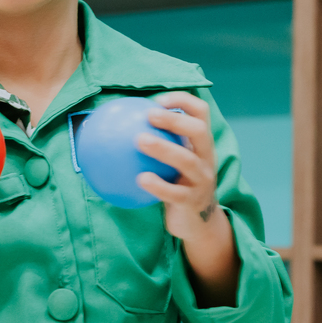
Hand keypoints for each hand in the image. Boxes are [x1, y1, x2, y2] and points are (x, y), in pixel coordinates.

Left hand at [136, 91, 239, 307]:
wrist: (196, 223)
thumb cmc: (177, 185)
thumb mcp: (172, 163)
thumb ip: (155, 143)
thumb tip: (115, 125)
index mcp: (201, 144)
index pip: (200, 113)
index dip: (183, 100)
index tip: (158, 99)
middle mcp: (206, 158)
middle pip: (199, 131)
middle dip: (175, 119)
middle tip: (149, 114)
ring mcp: (202, 180)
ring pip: (187, 160)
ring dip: (163, 148)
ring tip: (139, 140)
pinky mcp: (192, 202)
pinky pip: (175, 193)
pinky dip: (158, 185)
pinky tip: (139, 180)